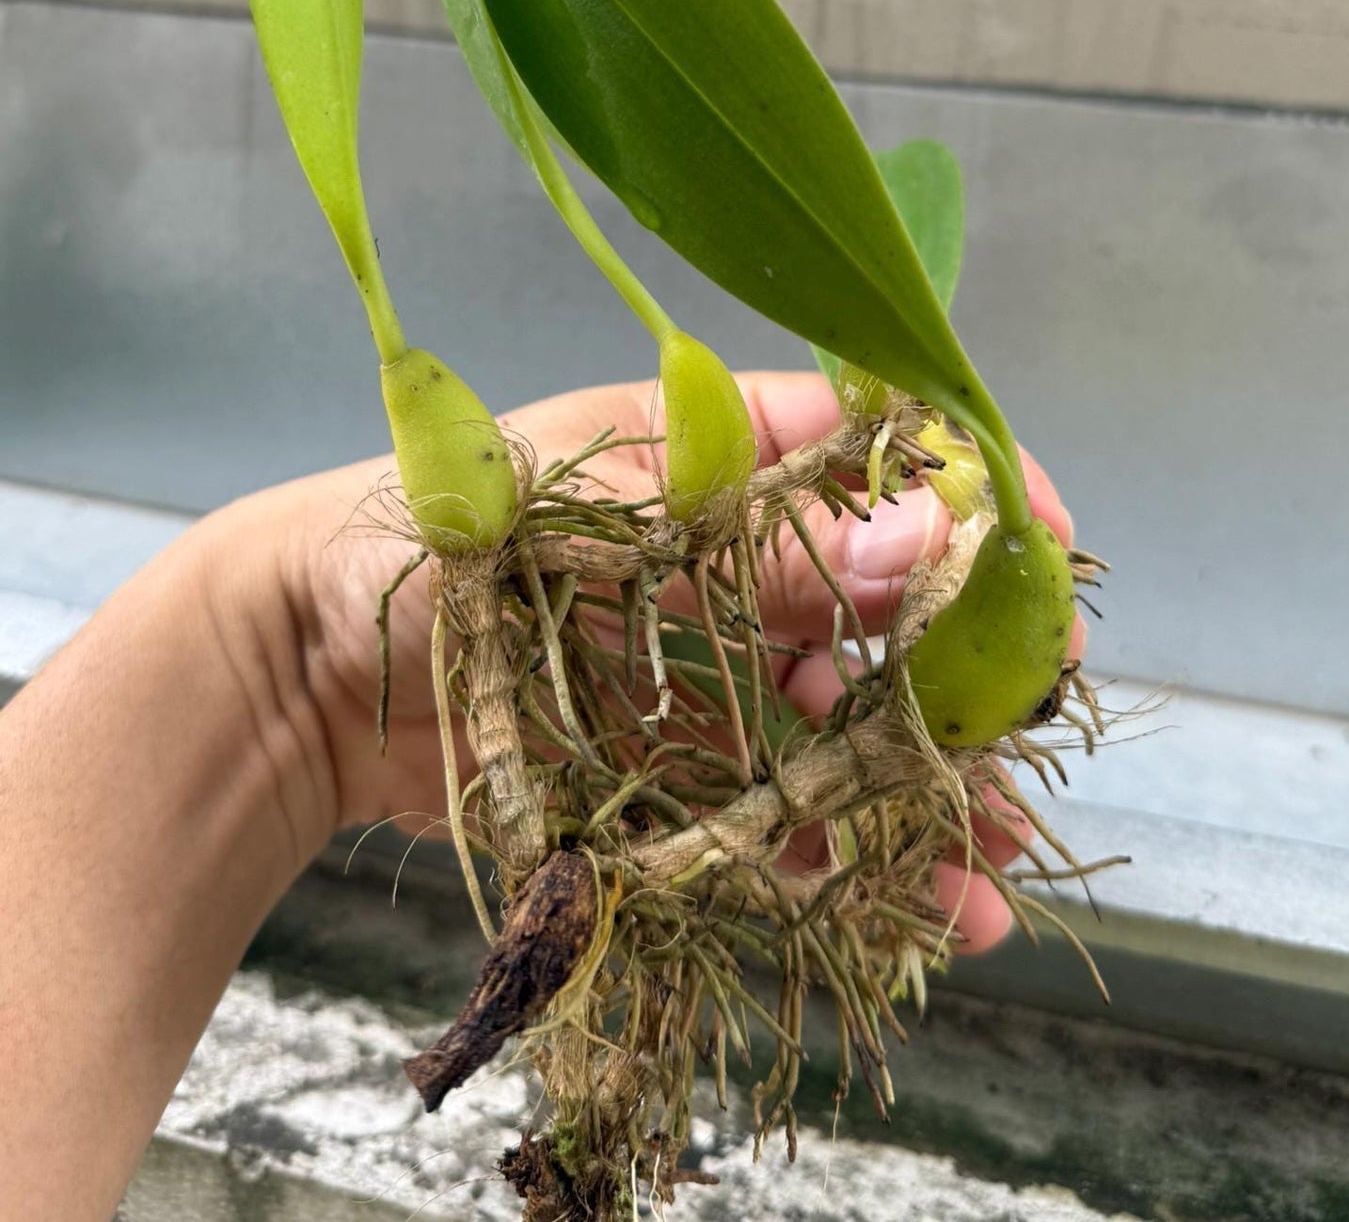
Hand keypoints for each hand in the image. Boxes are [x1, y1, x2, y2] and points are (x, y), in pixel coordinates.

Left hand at [217, 369, 1077, 955]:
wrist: (298, 668)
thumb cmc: (425, 541)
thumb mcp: (593, 525)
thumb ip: (752, 546)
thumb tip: (915, 542)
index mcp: (713, 450)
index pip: (873, 445)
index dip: (969, 485)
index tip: (1048, 544)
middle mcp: (730, 554)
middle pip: (883, 601)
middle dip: (963, 667)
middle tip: (1030, 731)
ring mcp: (707, 663)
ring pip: (847, 717)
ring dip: (922, 786)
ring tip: (988, 862)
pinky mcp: (673, 760)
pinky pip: (780, 804)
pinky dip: (844, 854)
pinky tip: (911, 906)